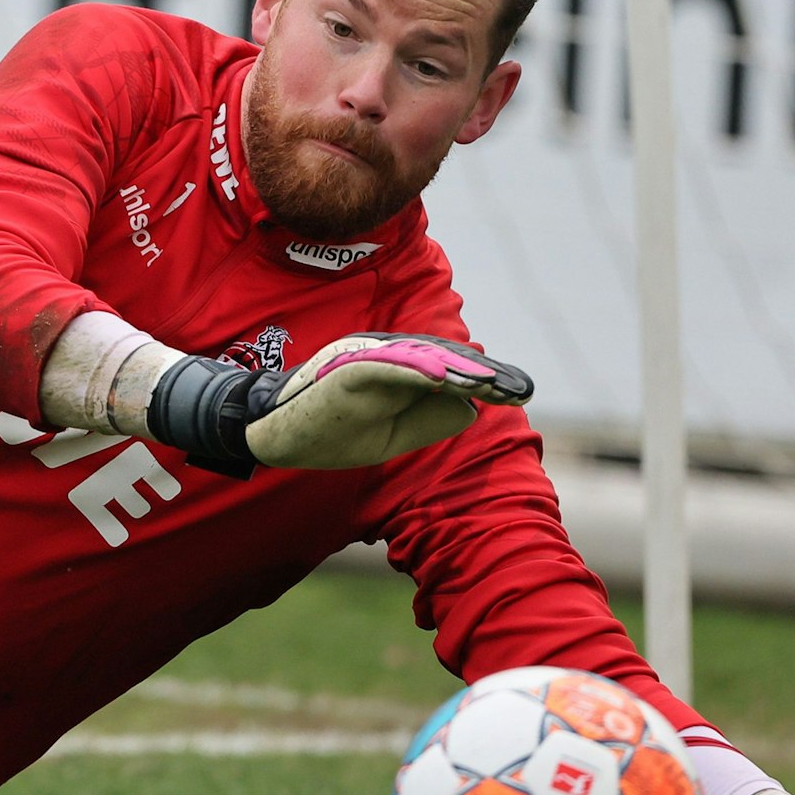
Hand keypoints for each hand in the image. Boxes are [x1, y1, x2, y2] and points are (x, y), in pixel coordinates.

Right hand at [146, 333, 531, 472]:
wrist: (273, 436)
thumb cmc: (329, 433)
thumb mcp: (391, 436)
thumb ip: (428, 420)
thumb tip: (470, 406)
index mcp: (396, 372)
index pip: (448, 371)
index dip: (484, 379)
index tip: (522, 394)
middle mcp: (383, 357)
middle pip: (442, 359)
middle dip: (482, 374)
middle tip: (521, 389)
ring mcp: (363, 360)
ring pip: (419, 359)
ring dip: (457, 369)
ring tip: (492, 382)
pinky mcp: (344, 369)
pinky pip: (384, 367)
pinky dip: (415, 370)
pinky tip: (444, 377)